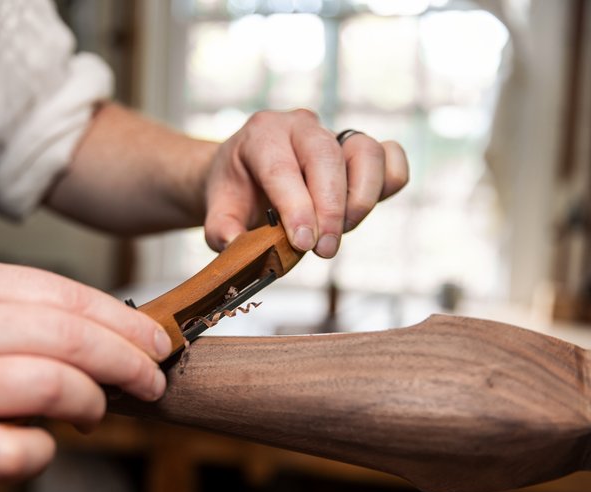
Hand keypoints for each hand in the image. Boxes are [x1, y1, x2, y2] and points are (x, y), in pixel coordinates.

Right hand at [0, 258, 171, 491]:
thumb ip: (34, 318)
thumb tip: (122, 340)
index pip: (68, 294)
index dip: (125, 322)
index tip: (156, 342)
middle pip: (69, 337)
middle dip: (127, 362)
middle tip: (150, 382)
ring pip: (50, 385)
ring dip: (91, 403)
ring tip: (93, 414)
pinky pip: (19, 449)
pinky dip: (45, 450)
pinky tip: (41, 443)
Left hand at [203, 109, 408, 256]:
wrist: (245, 172)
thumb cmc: (235, 192)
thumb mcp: (217, 212)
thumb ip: (222, 232)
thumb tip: (238, 250)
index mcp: (261, 135)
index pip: (282, 169)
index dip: (296, 208)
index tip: (302, 242)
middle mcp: (301, 127)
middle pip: (326, 158)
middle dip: (330, 210)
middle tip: (323, 250)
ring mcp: (335, 133)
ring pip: (366, 152)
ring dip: (361, 198)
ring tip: (341, 232)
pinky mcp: (360, 149)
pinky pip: (390, 157)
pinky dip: (388, 183)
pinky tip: (362, 211)